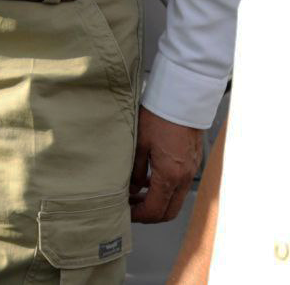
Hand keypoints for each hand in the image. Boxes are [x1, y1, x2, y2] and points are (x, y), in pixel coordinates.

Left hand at [132, 107, 203, 222]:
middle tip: (130, 208)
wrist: (181, 102)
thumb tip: (131, 188)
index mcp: (169, 176)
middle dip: (149, 214)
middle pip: (169, 211)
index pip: (155, 209)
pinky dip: (165, 191)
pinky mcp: (192, 164)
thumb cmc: (157, 119)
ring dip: (157, 202)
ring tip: (136, 194)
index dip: (139, 215)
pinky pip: (180, 187)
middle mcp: (183, 179)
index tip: (125, 213)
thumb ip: (135, 169)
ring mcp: (190, 172)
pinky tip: (149, 180)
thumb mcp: (139, 143)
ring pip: (175, 200)